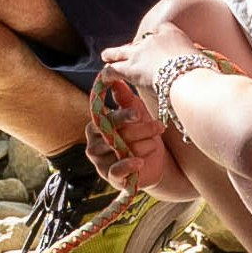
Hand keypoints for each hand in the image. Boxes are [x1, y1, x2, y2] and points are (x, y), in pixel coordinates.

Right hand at [83, 66, 180, 190]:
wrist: (154, 162)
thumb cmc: (142, 135)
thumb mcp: (136, 114)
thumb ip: (124, 98)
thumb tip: (114, 75)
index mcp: (96, 125)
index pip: (106, 118)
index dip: (122, 115)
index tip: (138, 113)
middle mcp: (94, 143)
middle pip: (113, 134)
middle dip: (138, 130)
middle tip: (158, 128)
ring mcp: (100, 161)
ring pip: (117, 150)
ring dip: (140, 146)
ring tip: (154, 144)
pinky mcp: (110, 177)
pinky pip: (115, 171)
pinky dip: (128, 166)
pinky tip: (140, 162)